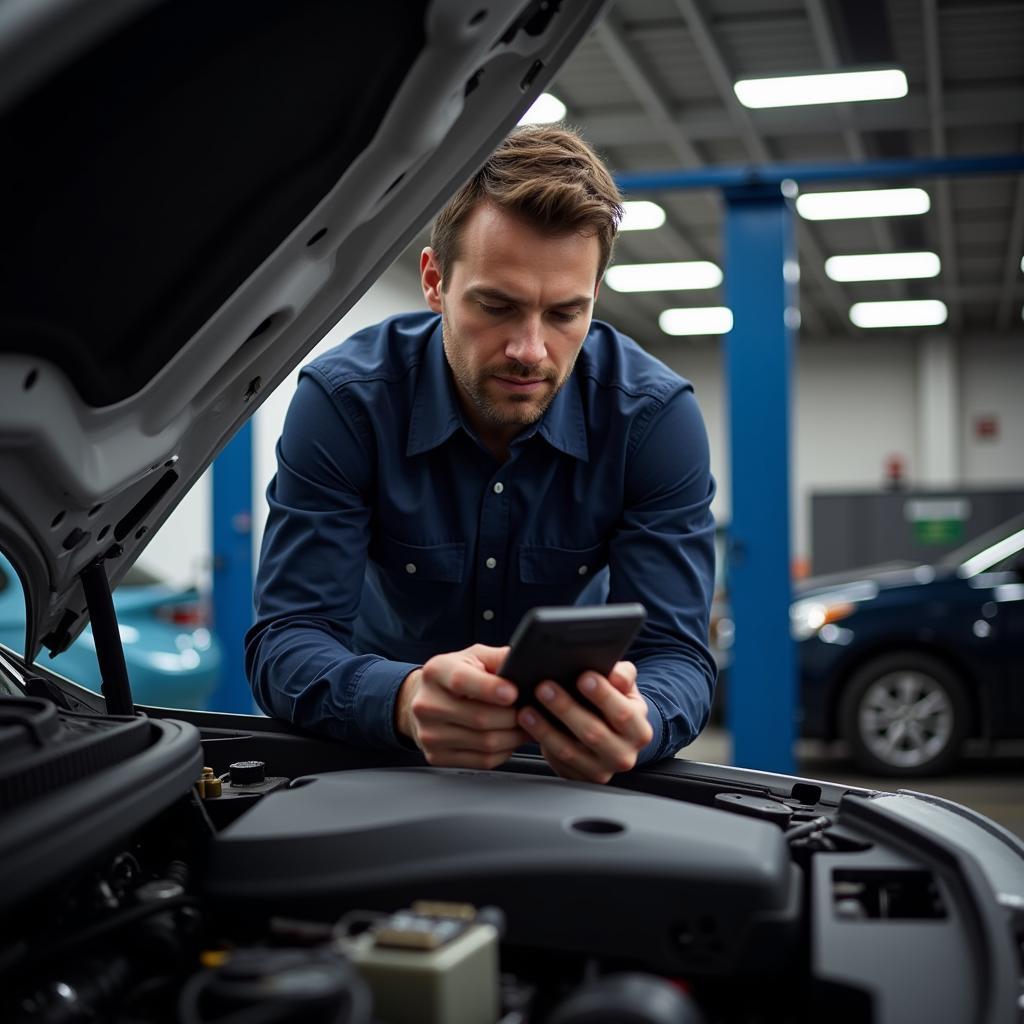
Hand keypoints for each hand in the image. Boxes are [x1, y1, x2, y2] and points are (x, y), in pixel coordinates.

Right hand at [395, 644, 527, 769]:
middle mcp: (426, 704)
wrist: (426, 700)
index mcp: (437, 672)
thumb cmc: (457, 675)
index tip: (513, 693)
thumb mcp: (475, 656)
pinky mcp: (436, 756)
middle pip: (480, 718)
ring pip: (485, 743)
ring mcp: (429, 733)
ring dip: (513, 736)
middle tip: (530, 711)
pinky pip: (482, 761)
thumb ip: (499, 658)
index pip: (461, 681)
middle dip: (513, 716)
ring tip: (525, 725)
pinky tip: (509, 739)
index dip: (490, 689)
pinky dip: (504, 751)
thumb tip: (527, 661)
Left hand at [516, 660, 652, 783]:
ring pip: (569, 751)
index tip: (583, 676)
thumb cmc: (615, 705)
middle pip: (593, 733)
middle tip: (545, 687)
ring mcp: (600, 770)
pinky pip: (556, 760)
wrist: (610, 736)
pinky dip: (540, 741)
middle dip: (566, 708)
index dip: (603, 695)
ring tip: (528, 708)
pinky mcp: (578, 777)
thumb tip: (616, 675)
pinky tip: (528, 723)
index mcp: (638, 731)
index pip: (623, 714)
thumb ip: (623, 677)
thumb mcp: (625, 690)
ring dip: (545, 728)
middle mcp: (623, 756)